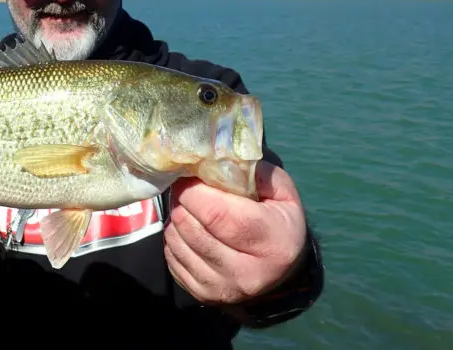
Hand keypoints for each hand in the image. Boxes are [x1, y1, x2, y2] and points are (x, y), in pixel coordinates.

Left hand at [164, 160, 307, 304]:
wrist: (281, 272)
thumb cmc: (278, 222)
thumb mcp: (281, 192)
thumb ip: (255, 172)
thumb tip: (220, 156)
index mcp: (272, 242)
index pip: (217, 214)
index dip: (194, 190)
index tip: (189, 174)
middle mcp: (248, 273)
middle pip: (192, 227)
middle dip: (183, 200)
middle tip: (187, 188)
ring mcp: (223, 288)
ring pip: (176, 241)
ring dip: (177, 219)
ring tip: (191, 209)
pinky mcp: (203, 295)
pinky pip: (171, 258)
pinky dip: (175, 239)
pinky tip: (190, 230)